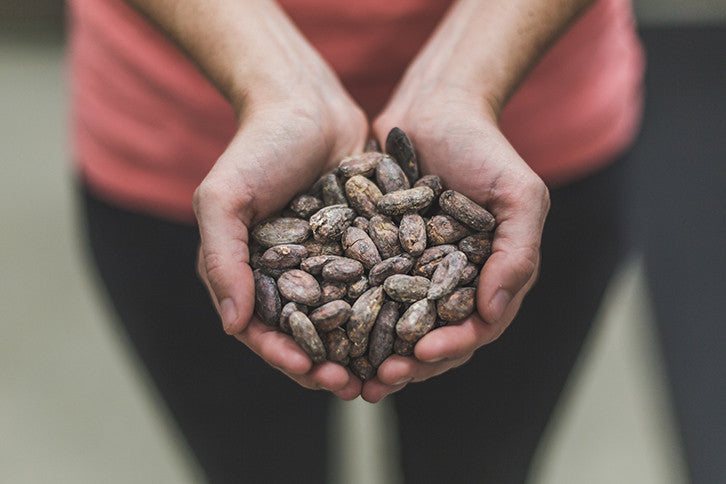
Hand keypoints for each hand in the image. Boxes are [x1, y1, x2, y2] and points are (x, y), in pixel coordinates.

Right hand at [194, 81, 367, 399]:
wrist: (306, 103)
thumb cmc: (256, 148)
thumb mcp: (224, 199)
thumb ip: (222, 258)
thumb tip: (232, 324)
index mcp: (251, 275)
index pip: (265, 331)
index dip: (287, 357)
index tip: (313, 374)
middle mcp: (292, 276)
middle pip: (311, 334)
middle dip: (331, 364)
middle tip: (356, 386)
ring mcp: (330, 263)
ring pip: (349, 318)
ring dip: (366, 348)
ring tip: (389, 368)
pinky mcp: (365, 245)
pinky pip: (379, 283)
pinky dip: (393, 307)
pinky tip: (415, 325)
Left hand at [363, 87, 549, 401]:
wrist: (434, 107)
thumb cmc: (484, 147)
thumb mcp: (519, 195)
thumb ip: (518, 253)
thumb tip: (492, 313)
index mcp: (488, 276)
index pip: (474, 327)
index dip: (450, 345)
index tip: (422, 352)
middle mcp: (449, 281)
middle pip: (430, 336)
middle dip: (407, 363)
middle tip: (379, 382)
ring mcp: (412, 269)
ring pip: (392, 323)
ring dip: (373, 353)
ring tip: (347, 374)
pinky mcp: (378, 253)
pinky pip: (362, 291)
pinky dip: (347, 314)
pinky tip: (323, 330)